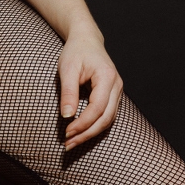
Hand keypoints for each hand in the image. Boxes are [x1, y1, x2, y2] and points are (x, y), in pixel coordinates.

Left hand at [58, 31, 122, 148]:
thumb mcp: (67, 69)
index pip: (97, 107)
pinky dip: (95, 126)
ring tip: (72, 142)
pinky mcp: (113, 96)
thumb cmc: (76, 52)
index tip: (67, 132)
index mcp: (107, 77)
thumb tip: (67, 116)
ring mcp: (117, 91)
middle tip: (68, 144)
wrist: (86, 40)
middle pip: (106, 118)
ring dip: (91, 133)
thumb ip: (68, 92)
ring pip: (108, 120)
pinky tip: (81, 132)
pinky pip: (107, 116)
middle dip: (87, 134)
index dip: (83, 123)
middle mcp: (116, 86)